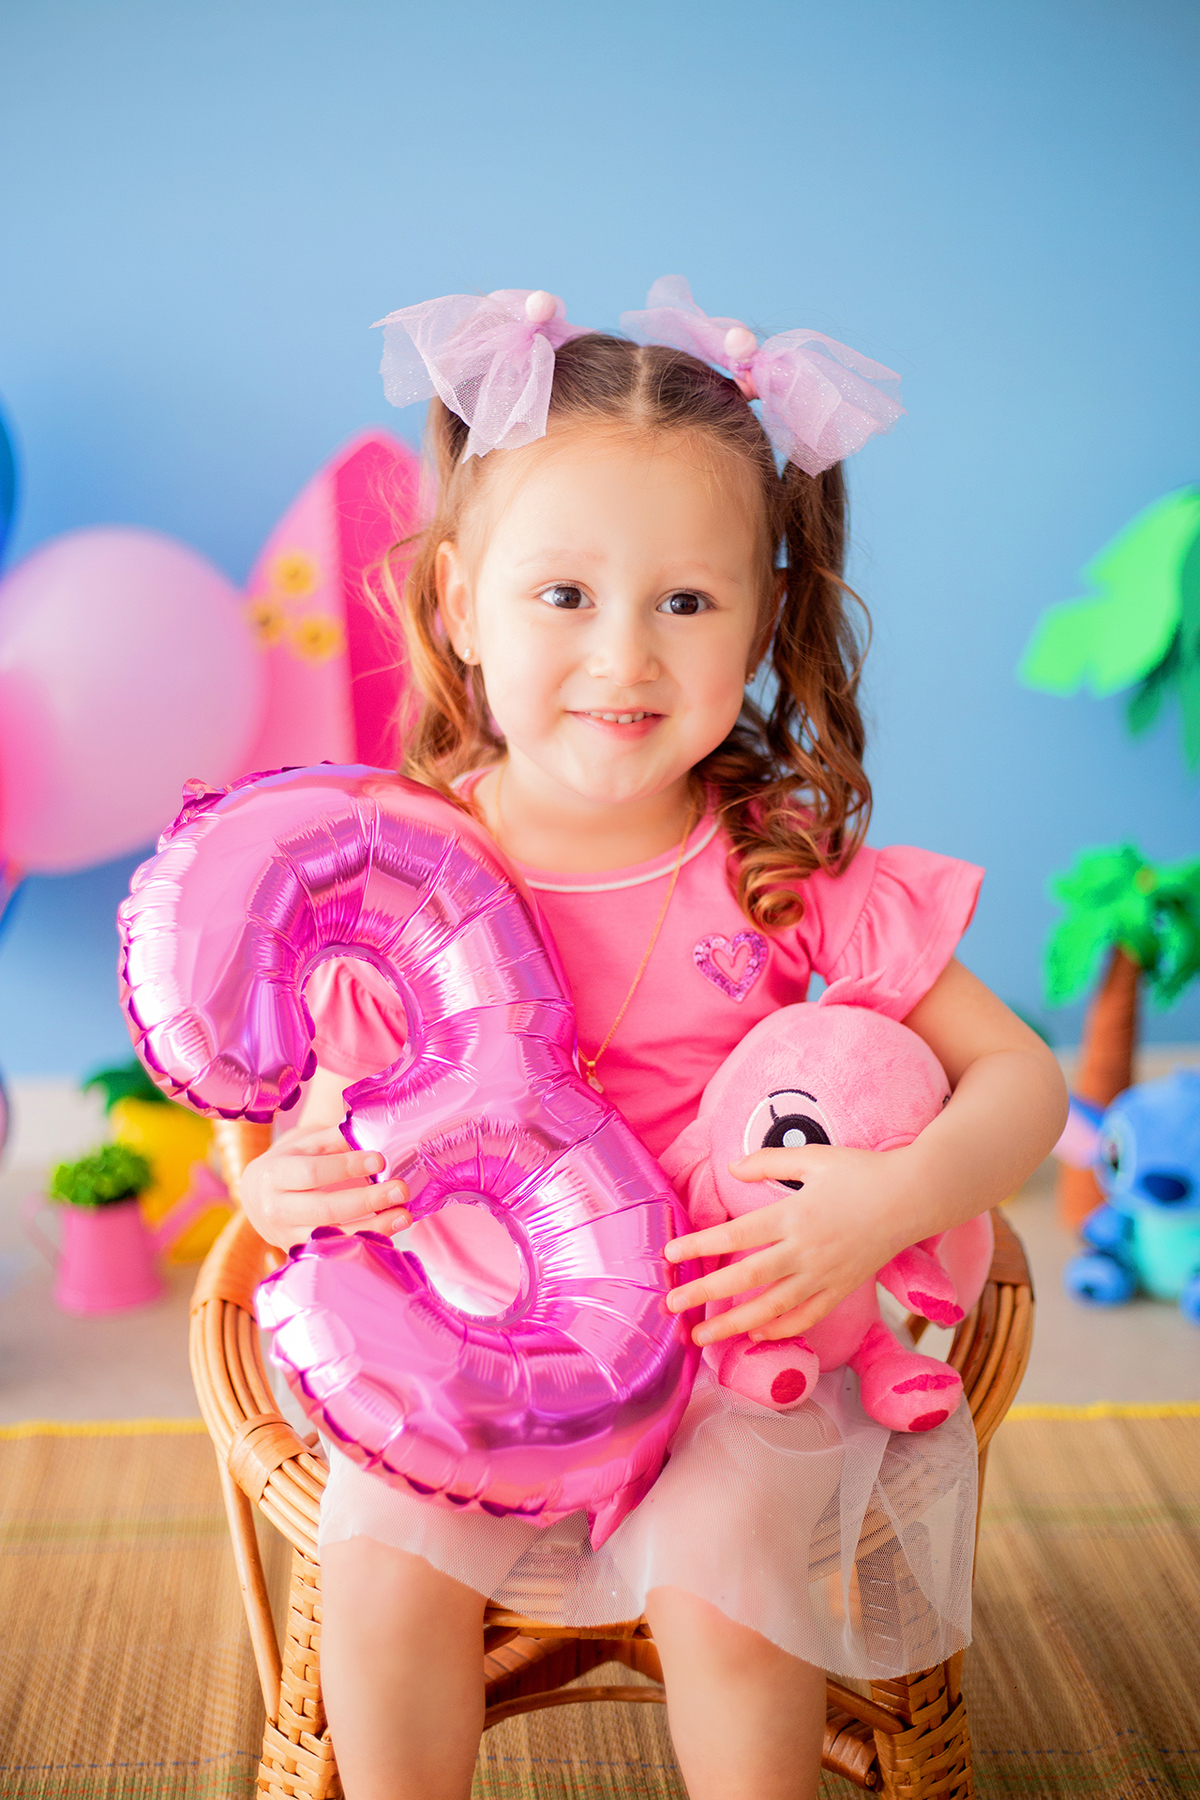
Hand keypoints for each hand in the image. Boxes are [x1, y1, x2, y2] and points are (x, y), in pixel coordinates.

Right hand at [239, 1123, 410, 1250]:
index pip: (313, 1172)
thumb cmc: (291, 1161)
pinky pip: (336, 1251)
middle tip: (400, 1189)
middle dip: (367, 1201)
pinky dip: (365, 1242)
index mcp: (273, 1174)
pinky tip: (389, 1231)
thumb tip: (375, 1136)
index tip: (380, 1160)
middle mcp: (275, 1209)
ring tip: (404, 1215)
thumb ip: (337, 1139)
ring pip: (333, 1236)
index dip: (347, 1167)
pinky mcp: (300, 1253)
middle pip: (325, 1208)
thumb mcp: (306, 1143)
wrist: (259, 1193)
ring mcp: (286, 1236)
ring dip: (374, 1228)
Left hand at [664, 1143, 913, 1345]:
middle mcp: (806, 1250)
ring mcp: (825, 1274)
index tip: (671, 1256)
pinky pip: (808, 1316)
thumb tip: (731, 1165)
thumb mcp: (813, 1157)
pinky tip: (756, 1335)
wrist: (915, 1197)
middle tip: (670, 1306)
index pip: (735, 1236)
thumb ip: (767, 1162)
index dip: (700, 1246)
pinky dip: (780, 1329)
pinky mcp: (843, 1288)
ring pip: (773, 1307)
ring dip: (734, 1325)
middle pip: (746, 1278)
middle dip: (705, 1294)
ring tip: (702, 1337)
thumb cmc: (863, 1172)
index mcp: (794, 1214)